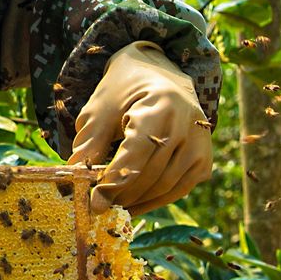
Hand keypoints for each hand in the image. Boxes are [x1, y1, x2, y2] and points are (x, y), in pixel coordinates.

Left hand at [70, 41, 212, 215]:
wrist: (160, 73)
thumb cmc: (125, 89)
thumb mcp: (101, 106)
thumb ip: (91, 139)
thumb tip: (76, 174)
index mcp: (160, 105)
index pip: (137, 152)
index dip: (114, 181)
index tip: (95, 203)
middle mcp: (187, 124)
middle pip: (152, 173)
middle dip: (123, 194)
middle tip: (99, 206)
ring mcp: (200, 143)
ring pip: (167, 186)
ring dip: (138, 201)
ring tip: (114, 205)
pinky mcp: (204, 158)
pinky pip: (179, 189)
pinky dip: (155, 201)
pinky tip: (134, 204)